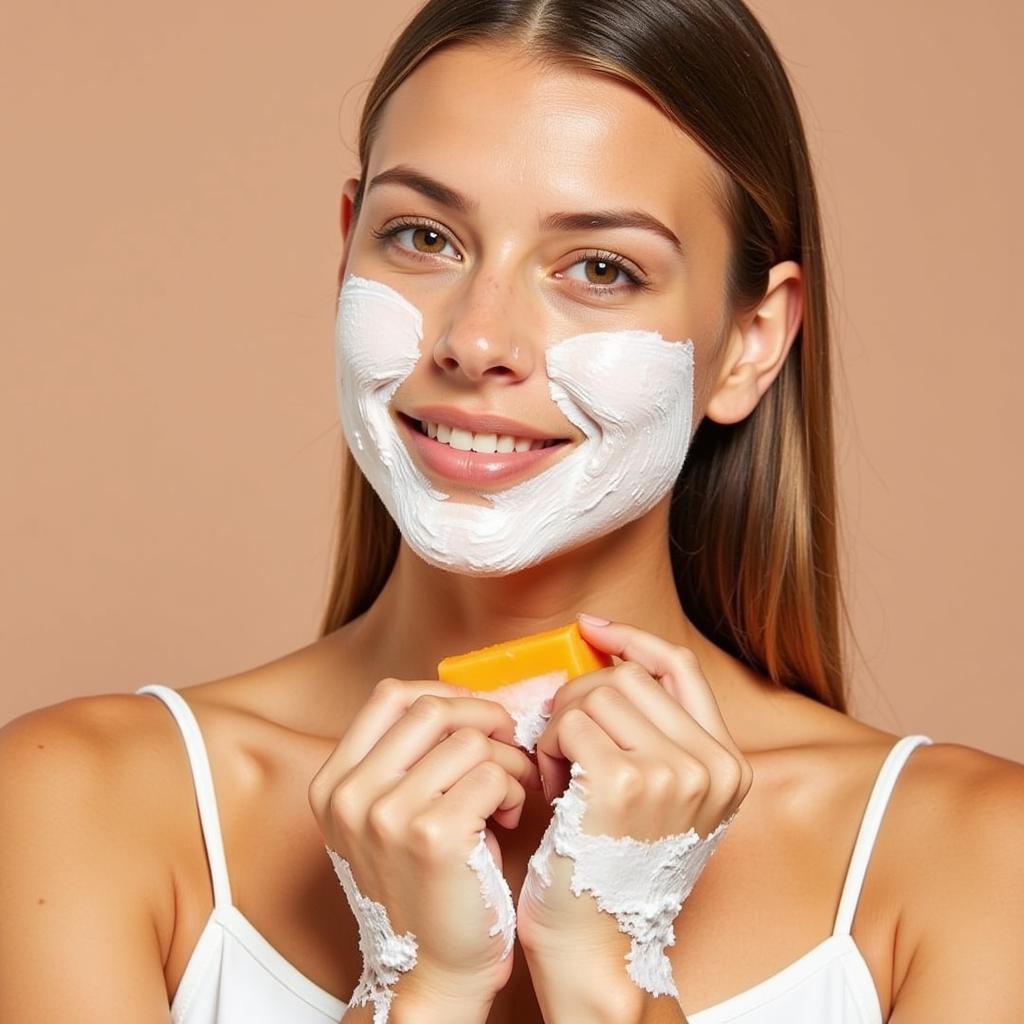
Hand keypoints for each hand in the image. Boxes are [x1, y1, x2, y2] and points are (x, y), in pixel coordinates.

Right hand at [307, 678, 542, 1005]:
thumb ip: (405, 759)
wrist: (432, 971)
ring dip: (507, 762)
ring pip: (470, 740)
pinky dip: (515, 790)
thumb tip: (465, 701)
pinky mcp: (432, 836)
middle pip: (431, 709)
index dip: (444, 695)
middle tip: (509, 746)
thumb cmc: (426, 887)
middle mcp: (350, 795)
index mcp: (333, 783)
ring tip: (508, 796)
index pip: (390, 696)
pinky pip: (492, 775)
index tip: (476, 717)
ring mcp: (386, 815)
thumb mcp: (387, 816)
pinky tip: (509, 819)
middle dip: (485, 720)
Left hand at [516, 616, 752, 962]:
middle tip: (564, 752)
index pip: (679, 668)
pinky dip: (546, 749)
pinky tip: (551, 788)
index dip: (632, 639)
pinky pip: (568, 724)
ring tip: (560, 776)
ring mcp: (673, 772)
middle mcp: (711, 765)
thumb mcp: (660, 799)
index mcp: (727, 765)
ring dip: (560, 729)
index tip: (593, 628)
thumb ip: (652, 733)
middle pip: (625, 676)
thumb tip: (605, 658)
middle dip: (579, 703)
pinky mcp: (624, 782)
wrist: (594, 949)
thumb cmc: (609, 871)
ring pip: (593, 694)